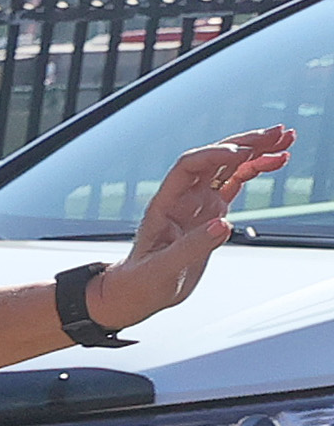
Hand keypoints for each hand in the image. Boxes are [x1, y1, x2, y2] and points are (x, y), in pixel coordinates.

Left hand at [87, 128, 291, 325]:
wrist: (141, 292)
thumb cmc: (141, 281)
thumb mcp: (162, 269)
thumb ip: (192, 247)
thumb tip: (223, 225)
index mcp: (165, 203)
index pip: (189, 166)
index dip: (214, 155)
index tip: (242, 153)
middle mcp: (183, 197)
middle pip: (215, 158)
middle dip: (245, 143)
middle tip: (278, 133)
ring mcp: (198, 202)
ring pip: (229, 166)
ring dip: (256, 151)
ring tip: (286, 140)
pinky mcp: (212, 212)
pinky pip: (235, 183)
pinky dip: (255, 170)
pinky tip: (276, 161)